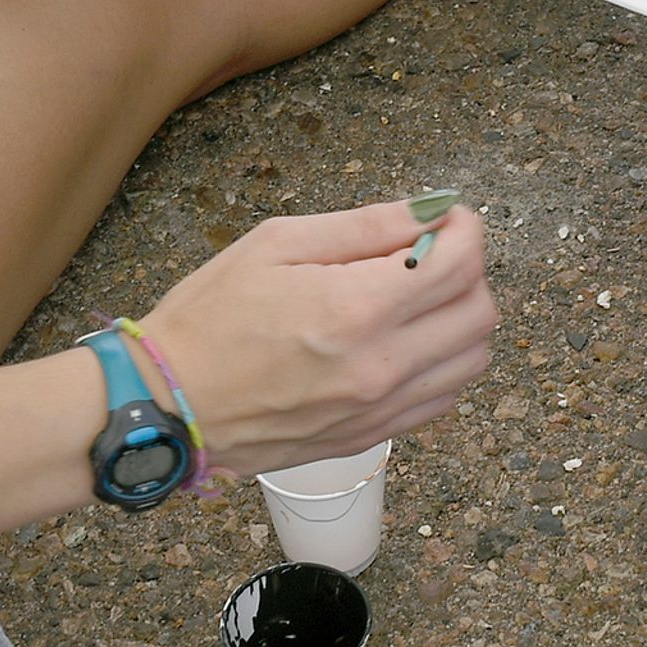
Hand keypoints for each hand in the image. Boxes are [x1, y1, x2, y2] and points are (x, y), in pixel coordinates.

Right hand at [131, 199, 496, 477]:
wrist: (165, 407)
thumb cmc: (208, 318)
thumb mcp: (276, 245)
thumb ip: (364, 226)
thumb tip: (429, 210)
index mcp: (357, 310)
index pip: (461, 262)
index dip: (463, 227)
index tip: (442, 217)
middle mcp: (381, 366)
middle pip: (480, 312)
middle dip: (467, 269)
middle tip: (427, 253)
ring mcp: (379, 410)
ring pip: (472, 359)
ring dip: (460, 319)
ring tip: (415, 299)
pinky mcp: (369, 436)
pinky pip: (443, 398)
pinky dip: (443, 363)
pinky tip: (403, 341)